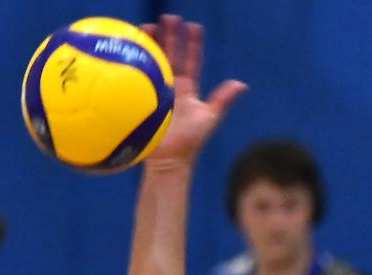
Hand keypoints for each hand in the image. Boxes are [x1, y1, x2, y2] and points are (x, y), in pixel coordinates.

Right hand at [142, 16, 246, 165]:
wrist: (168, 160)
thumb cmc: (190, 142)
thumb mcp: (209, 118)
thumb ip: (222, 99)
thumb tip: (241, 84)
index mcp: (188, 88)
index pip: (191, 60)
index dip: (193, 44)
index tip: (193, 26)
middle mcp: (172, 87)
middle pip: (170, 55)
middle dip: (169, 36)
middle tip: (168, 18)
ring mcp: (155, 93)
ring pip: (153, 63)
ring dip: (151, 45)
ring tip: (149, 27)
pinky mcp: (142, 100)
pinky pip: (136, 79)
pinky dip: (134, 65)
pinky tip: (130, 52)